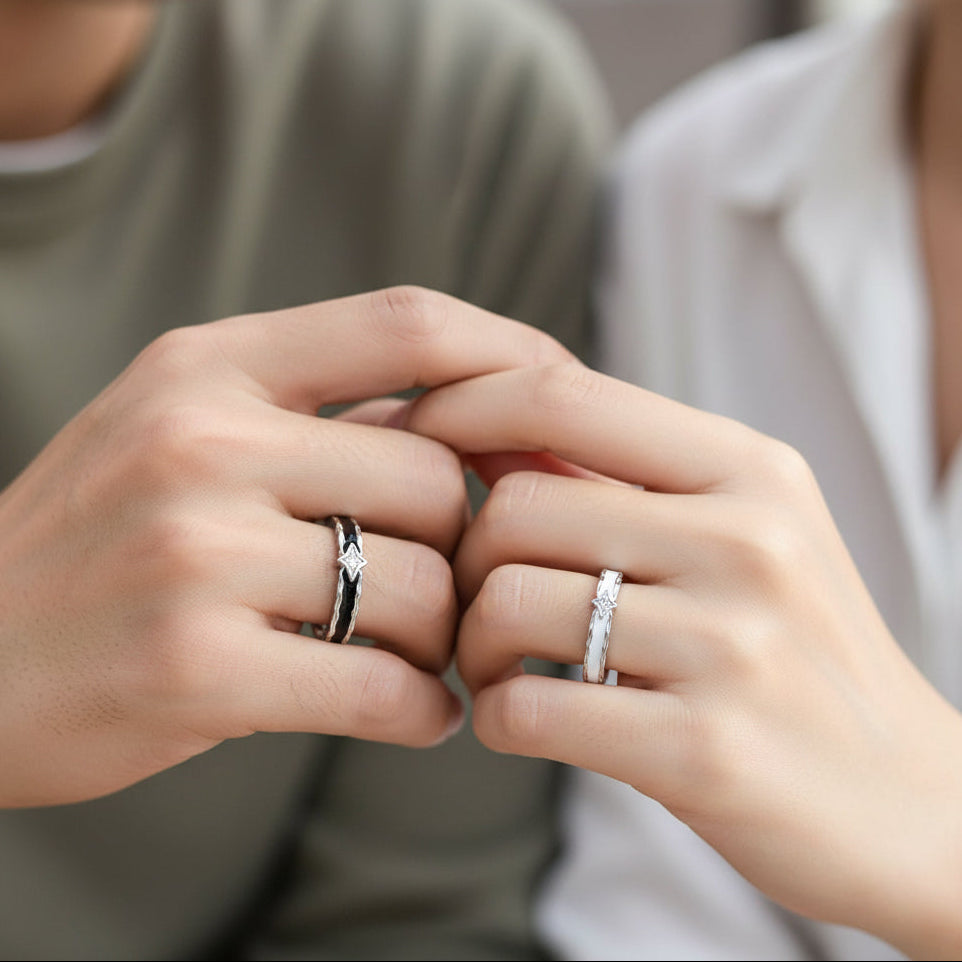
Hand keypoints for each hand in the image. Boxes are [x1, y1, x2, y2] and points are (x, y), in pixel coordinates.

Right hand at [0, 287, 569, 806]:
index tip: (557, 405)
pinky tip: (417, 712)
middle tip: (448, 587)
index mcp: (209, 369)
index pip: (407, 325)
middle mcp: (203, 443)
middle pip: (432, 479)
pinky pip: (378, 687)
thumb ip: (317, 416)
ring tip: (416, 653)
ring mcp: (194, 555)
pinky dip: (423, 709)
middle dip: (461, 544)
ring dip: (442, 634)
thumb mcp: (180, 430)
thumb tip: (469, 422)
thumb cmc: (94, 542)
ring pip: (418, 586)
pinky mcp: (194, 670)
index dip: (510, 359)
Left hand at [404, 362, 961, 959]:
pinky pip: (526, 708)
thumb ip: (617, 481)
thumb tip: (480, 432)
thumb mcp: (740, 537)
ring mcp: (731, 645)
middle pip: (513, 509)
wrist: (904, 800)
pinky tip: (523, 720)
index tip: (419, 438)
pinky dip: (495, 716)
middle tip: (479, 603)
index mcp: (749, 470)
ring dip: (471, 647)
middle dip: (465, 561)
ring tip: (500, 668)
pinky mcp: (704, 750)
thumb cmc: (794, 654)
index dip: (460, 406)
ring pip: (506, 604)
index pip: (560, 393)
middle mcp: (747, 540)